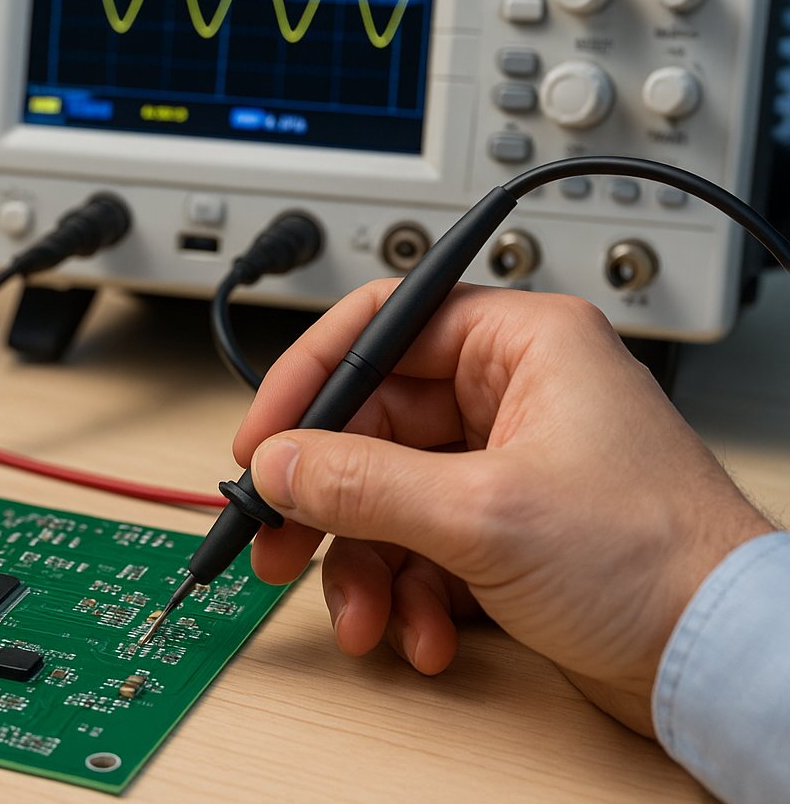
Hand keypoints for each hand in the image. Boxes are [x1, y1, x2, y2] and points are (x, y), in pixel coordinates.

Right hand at [234, 282, 773, 734]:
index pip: (381, 326)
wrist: (722, 660)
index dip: (309, 381)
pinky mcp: (505, 529)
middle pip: (371, 425)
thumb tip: (279, 463)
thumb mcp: (484, 514)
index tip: (264, 440)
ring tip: (364, 617)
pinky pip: (418, 545)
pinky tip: (421, 633)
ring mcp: (506, 464)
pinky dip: (407, 593)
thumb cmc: (660, 561)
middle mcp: (511, 394)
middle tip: (278, 541)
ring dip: (364, 565)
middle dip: (326, 500)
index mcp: (521, 344)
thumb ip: (362, 483)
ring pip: (386, 496)